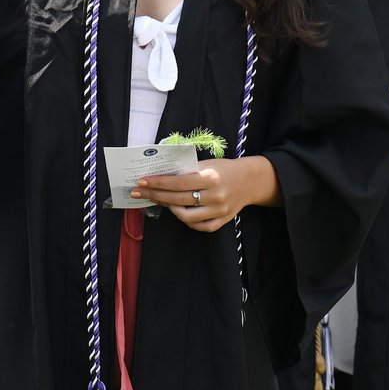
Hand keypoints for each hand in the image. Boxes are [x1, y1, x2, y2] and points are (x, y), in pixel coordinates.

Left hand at [132, 156, 280, 232]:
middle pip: (178, 199)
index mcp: (210, 177)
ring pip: (186, 216)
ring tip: (159, 200)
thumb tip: (160, 176)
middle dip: (156, 195)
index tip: (141, 181)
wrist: (249, 181)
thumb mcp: (207, 164)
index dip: (158, 183)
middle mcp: (215, 196)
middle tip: (139, 192)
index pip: (178, 182)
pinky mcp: (221, 221)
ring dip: (169, 208)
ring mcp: (219, 211)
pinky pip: (198, 226)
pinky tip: (177, 211)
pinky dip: (185, 220)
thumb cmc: (224, 169)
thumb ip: (187, 171)